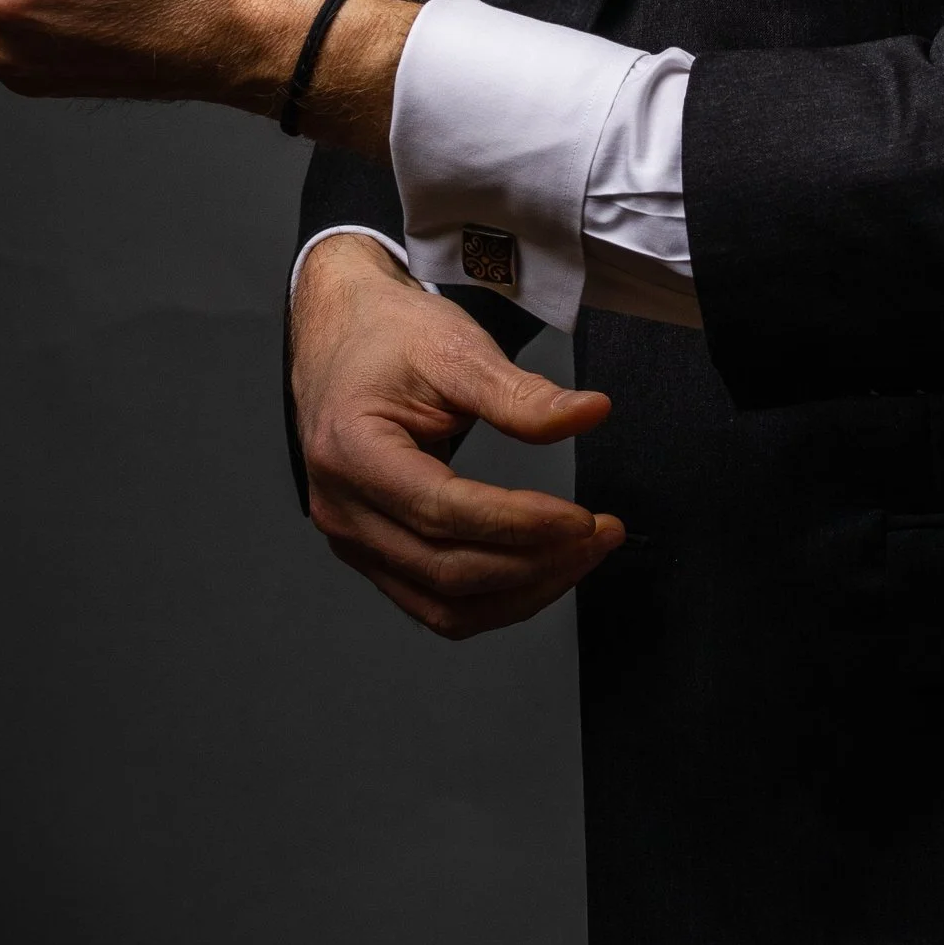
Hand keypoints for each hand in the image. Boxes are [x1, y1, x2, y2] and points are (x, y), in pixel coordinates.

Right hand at [290, 235, 622, 638]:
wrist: (346, 339)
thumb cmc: (393, 338)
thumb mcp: (456, 350)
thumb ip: (521, 394)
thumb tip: (592, 413)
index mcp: (352, 452)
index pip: (442, 511)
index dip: (519, 523)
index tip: (582, 519)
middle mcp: (342, 510)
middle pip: (446, 571)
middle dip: (535, 563)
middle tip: (601, 534)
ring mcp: (352, 540)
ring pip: (444, 606)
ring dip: (523, 592)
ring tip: (581, 555)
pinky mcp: (373, 554)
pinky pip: (437, 603)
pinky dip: (497, 597)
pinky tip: (543, 568)